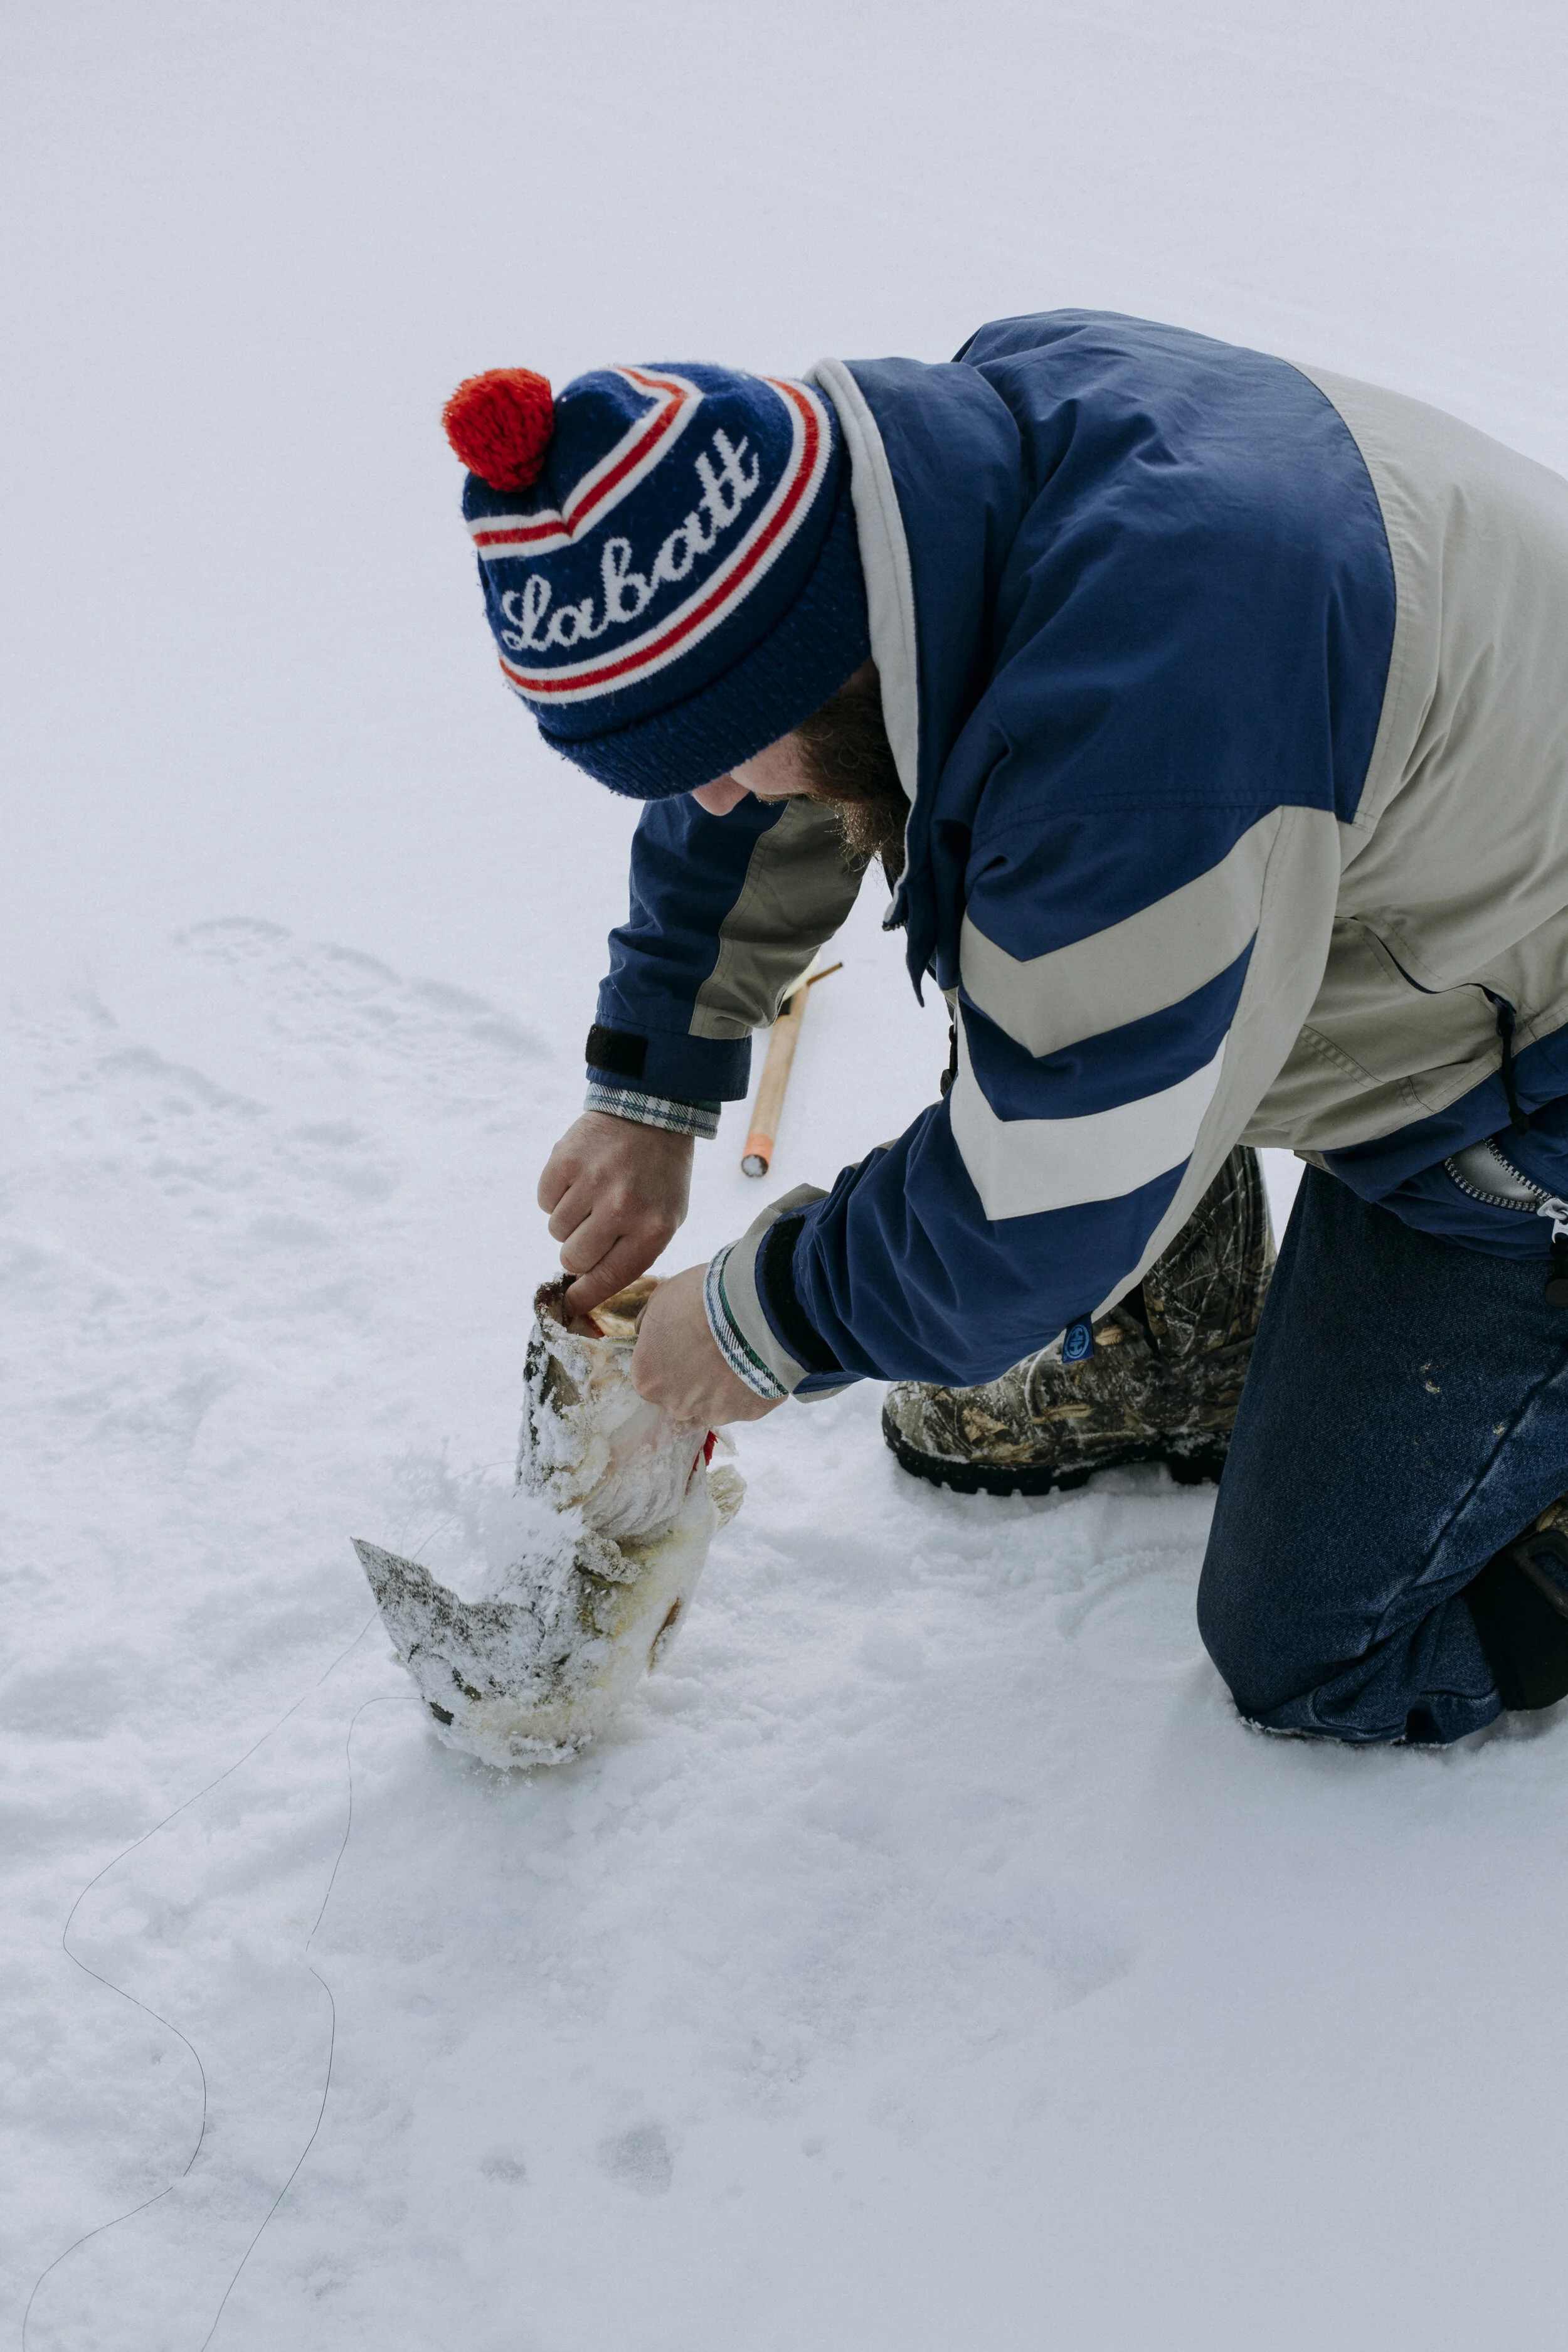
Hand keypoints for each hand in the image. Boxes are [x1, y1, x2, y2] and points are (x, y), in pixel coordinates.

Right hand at [538, 1111, 693, 1314]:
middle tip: (592, 1228)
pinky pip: (544, 1201)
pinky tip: (579, 1179)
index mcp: (651, 1229)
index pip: (607, 1279)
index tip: (571, 1305)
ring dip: (569, 1220)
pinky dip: (556, 1195)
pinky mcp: (565, 1160)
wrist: (652, 1112)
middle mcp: (621, 1209)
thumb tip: (588, 1288)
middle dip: (578, 1251)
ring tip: (592, 1195)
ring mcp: (591, 1183)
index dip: (584, 1296)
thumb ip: (632, 1254)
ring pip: (556, 1230)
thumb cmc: (660, 1174)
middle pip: (573, 1259)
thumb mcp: (666, 1218)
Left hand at [631, 1265, 784, 1425]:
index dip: (669, 1356)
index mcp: (647, 1380)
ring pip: (714, 1401)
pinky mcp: (746, 1415)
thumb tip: (649, 1333)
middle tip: (713, 1346)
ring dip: (722, 1383)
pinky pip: (744, 1401)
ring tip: (740, 1352)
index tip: (687, 1339)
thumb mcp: (661, 1299)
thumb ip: (651, 1324)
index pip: (652, 1375)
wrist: (750, 1311)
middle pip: (681, 1394)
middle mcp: (675, 1404)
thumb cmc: (698, 1301)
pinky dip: (750, 1385)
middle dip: (694, 1375)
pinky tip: (758, 1361)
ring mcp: (712, 1413)